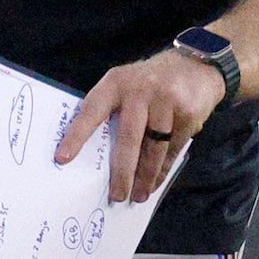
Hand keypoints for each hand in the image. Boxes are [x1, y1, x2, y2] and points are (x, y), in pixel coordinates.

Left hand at [55, 49, 224, 204]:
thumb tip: (95, 153)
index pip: (91, 111)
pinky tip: (155, 182)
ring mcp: (166, 101)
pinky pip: (172, 150)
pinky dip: (163, 170)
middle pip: (128, 139)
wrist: (196, 63)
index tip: (63, 158)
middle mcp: (140, 91)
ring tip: (139, 195)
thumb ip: (112, 109)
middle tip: (116, 195)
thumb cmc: (151, 81)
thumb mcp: (126, 84)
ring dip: (145, 177)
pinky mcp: (187, 113)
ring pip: (153, 149)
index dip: (76, 136)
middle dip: (122, 172)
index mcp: (116, 83)